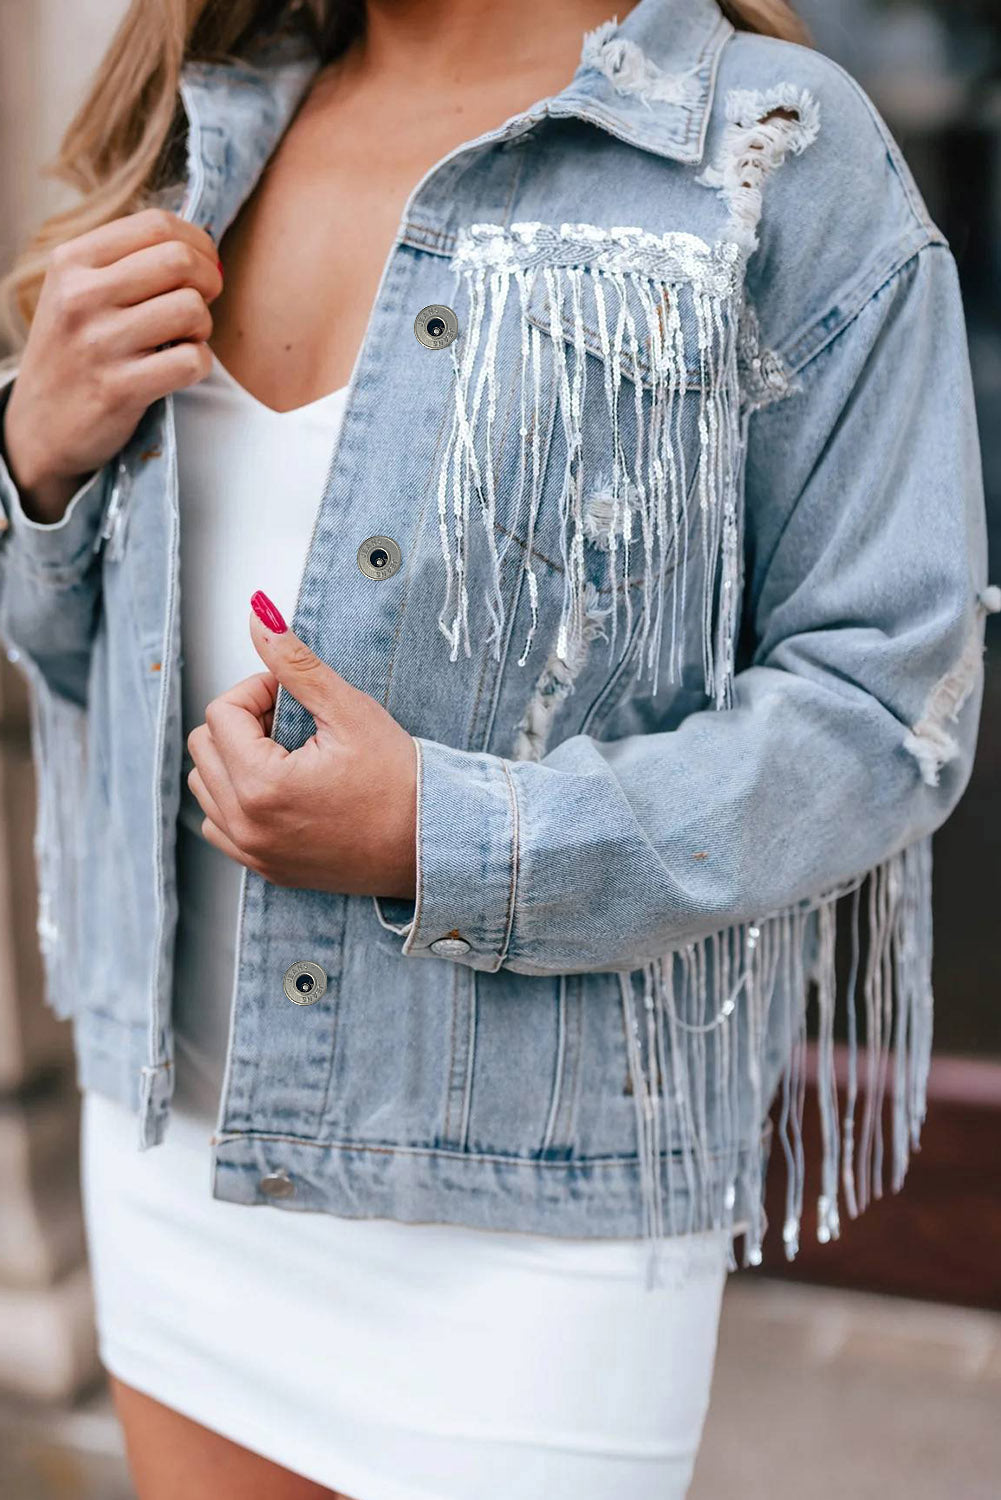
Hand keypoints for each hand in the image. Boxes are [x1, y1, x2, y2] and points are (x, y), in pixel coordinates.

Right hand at [3, 208, 222, 518]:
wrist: (39, 426)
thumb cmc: (73, 352)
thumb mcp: (75, 292)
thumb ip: (125, 262)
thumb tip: (199, 246)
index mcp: (72, 261)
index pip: (156, 225)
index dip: (198, 243)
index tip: (205, 265)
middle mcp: (81, 296)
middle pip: (180, 262)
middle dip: (209, 282)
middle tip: (202, 304)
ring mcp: (98, 343)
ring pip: (191, 309)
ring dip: (203, 327)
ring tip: (184, 339)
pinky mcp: (119, 388)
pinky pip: (191, 361)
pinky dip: (199, 365)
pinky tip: (180, 369)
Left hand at [185, 591, 417, 899]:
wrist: (431, 845)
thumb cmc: (401, 784)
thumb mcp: (348, 711)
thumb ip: (295, 663)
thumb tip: (259, 615)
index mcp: (262, 786)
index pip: (221, 712)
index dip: (257, 691)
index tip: (292, 696)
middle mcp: (248, 826)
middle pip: (204, 747)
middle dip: (242, 723)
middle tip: (291, 722)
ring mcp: (254, 851)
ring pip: (205, 785)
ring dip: (233, 760)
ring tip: (286, 755)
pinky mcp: (266, 867)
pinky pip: (219, 825)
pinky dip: (235, 800)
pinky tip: (278, 789)